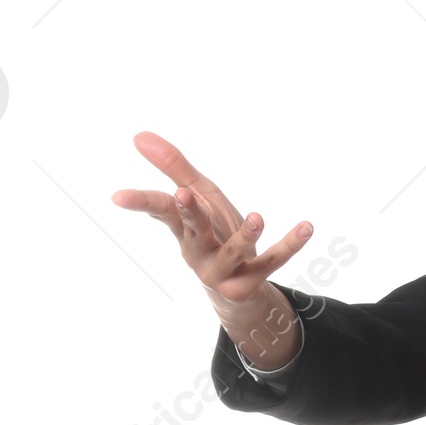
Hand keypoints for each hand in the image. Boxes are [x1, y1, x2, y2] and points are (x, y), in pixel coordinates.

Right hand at [112, 132, 313, 367]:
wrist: (236, 289)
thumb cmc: (214, 234)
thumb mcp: (199, 199)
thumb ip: (175, 168)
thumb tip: (139, 135)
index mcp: (184, 230)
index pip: (160, 211)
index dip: (140, 202)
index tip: (118, 197)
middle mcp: (199, 251)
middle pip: (193, 229)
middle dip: (189, 212)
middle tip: (184, 194)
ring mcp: (224, 271)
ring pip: (234, 252)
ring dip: (245, 235)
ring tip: (257, 217)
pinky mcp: (250, 282)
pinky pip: (272, 262)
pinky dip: (290, 246)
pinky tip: (306, 227)